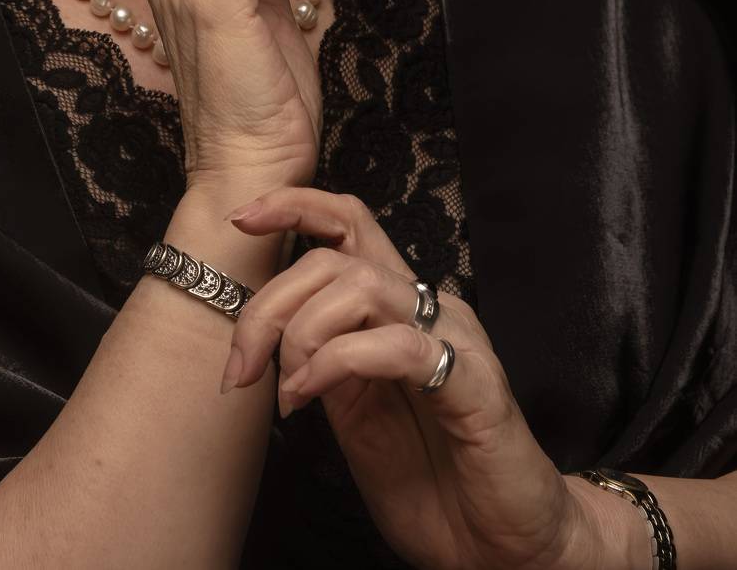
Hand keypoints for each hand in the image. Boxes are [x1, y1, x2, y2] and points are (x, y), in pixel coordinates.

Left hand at [219, 186, 596, 569]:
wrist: (501, 547)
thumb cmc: (433, 482)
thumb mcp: (356, 416)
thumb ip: (322, 366)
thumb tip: (266, 341)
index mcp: (396, 309)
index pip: (349, 225)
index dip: (294, 208)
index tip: (241, 220)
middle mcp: (425, 308)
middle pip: (334, 259)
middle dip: (269, 305)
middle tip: (241, 368)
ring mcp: (454, 338)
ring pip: (361, 286)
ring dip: (302, 333)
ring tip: (287, 391)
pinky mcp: (474, 380)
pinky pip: (397, 345)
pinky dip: (338, 361)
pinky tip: (309, 394)